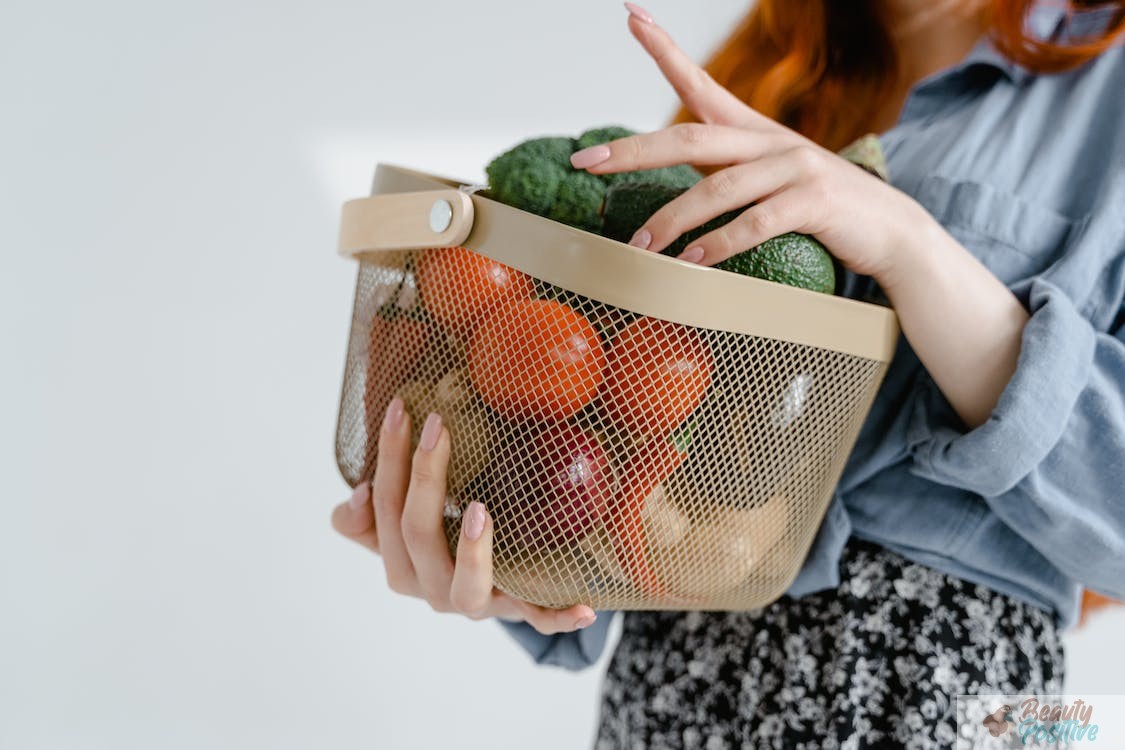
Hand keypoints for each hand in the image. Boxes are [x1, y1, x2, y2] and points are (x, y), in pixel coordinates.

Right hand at [331, 398, 597, 634]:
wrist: (488, 585)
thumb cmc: (440, 540)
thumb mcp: (398, 524)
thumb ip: (364, 516)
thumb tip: (357, 492)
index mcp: (398, 563)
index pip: (382, 508)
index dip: (389, 460)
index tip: (402, 410)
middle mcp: (430, 588)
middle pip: (416, 535)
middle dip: (425, 477)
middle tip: (439, 427)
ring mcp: (475, 603)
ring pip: (465, 588)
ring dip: (472, 551)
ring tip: (479, 510)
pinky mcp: (516, 610)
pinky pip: (539, 619)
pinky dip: (559, 616)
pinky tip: (585, 606)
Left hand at [569, 5, 932, 281]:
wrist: (892, 233)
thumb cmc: (822, 211)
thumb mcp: (770, 181)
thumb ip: (725, 173)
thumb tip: (673, 179)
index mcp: (755, 132)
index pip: (701, 83)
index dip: (664, 50)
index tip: (630, 15)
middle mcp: (771, 141)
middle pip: (690, 137)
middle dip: (634, 150)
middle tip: (587, 162)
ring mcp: (795, 168)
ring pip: (717, 188)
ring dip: (672, 220)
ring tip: (640, 246)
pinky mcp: (814, 203)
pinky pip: (754, 223)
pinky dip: (718, 245)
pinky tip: (691, 263)